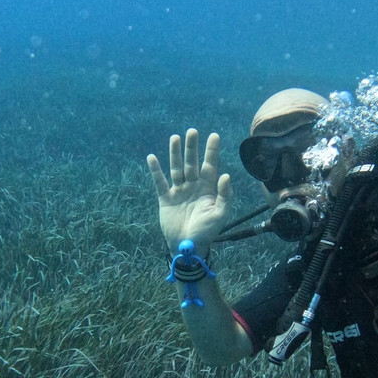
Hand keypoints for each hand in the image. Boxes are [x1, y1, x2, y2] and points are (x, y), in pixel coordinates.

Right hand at [147, 129, 232, 254]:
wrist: (188, 246)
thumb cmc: (207, 231)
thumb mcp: (220, 214)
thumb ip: (224, 195)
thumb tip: (225, 175)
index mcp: (207, 188)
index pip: (210, 165)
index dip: (212, 151)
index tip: (214, 136)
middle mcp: (193, 186)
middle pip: (192, 163)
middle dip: (192, 148)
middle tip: (192, 131)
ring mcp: (179, 191)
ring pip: (176, 168)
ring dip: (175, 153)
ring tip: (175, 137)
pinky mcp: (166, 199)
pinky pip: (160, 182)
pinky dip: (155, 170)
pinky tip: (152, 157)